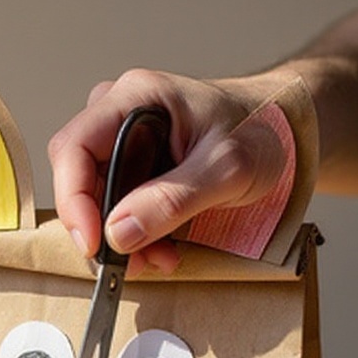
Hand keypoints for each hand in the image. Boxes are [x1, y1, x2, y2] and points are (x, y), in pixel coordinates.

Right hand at [48, 69, 289, 275]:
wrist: (284, 135)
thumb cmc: (262, 131)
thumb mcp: (226, 169)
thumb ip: (172, 200)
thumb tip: (119, 231)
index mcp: (137, 96)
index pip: (74, 148)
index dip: (73, 199)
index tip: (93, 242)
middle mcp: (121, 114)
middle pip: (78, 176)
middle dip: (101, 226)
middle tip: (127, 260)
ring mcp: (125, 142)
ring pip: (97, 199)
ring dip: (121, 238)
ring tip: (157, 258)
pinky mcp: (135, 169)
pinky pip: (117, 208)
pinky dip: (135, 238)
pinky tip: (161, 249)